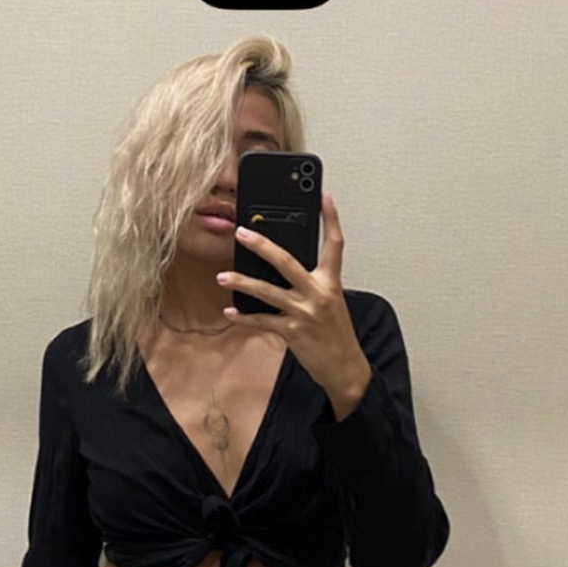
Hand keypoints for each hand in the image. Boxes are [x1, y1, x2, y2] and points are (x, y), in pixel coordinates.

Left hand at [216, 190, 371, 419]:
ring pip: (267, 291)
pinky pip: (262, 321)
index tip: (324, 197)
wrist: (345, 368)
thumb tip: (284, 268)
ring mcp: (304, 312)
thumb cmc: (336, 334)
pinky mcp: (293, 332)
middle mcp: (318, 293)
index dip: (331, 219)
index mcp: (331, 282)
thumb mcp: (331, 302)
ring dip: (242, 282)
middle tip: (243, 232)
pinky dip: (244, 317)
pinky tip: (230, 311)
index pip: (334, 244)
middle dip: (262, 245)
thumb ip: (312, 283)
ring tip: (222, 276)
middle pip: (287, 261)